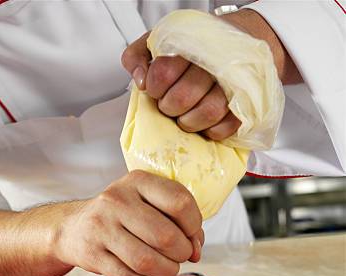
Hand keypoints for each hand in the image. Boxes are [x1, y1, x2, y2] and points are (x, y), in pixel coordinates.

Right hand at [56, 170, 203, 275]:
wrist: (74, 228)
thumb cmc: (122, 217)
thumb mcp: (146, 204)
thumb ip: (177, 220)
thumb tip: (196, 250)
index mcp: (137, 181)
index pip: (180, 202)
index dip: (194, 226)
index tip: (192, 238)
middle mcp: (117, 200)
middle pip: (165, 236)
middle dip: (182, 254)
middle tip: (180, 257)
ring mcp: (101, 228)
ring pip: (147, 261)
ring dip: (167, 273)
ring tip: (169, 271)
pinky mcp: (93, 255)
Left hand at [122, 32, 240, 140]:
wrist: (237, 38)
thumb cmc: (193, 46)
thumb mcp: (157, 42)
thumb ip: (137, 56)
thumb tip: (140, 81)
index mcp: (189, 44)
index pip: (164, 73)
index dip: (155, 88)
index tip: (157, 88)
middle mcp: (214, 62)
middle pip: (183, 98)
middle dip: (170, 107)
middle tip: (170, 104)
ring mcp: (233, 83)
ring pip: (208, 112)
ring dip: (190, 121)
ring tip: (186, 115)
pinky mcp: (245, 103)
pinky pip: (227, 125)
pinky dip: (212, 130)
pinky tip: (205, 122)